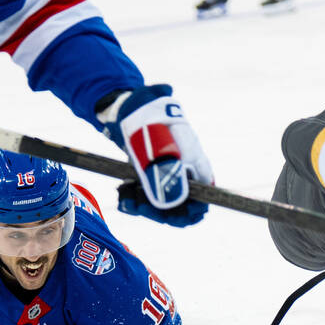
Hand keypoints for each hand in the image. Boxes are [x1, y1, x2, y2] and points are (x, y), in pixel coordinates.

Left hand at [99, 85, 212, 226]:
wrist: (134, 108)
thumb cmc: (152, 125)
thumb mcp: (161, 153)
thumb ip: (167, 180)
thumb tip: (170, 207)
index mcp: (197, 169)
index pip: (201, 205)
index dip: (186, 216)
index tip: (167, 216)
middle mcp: (186, 175)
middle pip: (179, 209)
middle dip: (158, 212)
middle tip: (138, 204)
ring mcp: (169, 174)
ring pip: (160, 205)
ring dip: (142, 205)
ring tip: (126, 195)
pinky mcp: (152, 174)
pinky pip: (146, 196)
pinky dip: (134, 198)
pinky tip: (123, 193)